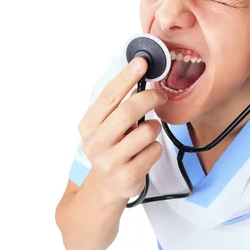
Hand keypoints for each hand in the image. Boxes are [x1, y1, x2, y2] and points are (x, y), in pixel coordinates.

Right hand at [78, 56, 167, 200]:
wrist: (106, 186)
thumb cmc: (110, 148)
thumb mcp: (106, 126)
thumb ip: (119, 104)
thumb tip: (138, 72)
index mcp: (89, 125)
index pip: (109, 95)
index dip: (127, 77)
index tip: (142, 63)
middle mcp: (96, 142)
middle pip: (129, 111)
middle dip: (150, 98)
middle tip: (160, 95)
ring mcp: (111, 161)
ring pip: (147, 131)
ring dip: (154, 128)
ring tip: (147, 133)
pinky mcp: (128, 175)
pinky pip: (154, 150)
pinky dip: (155, 148)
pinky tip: (145, 153)